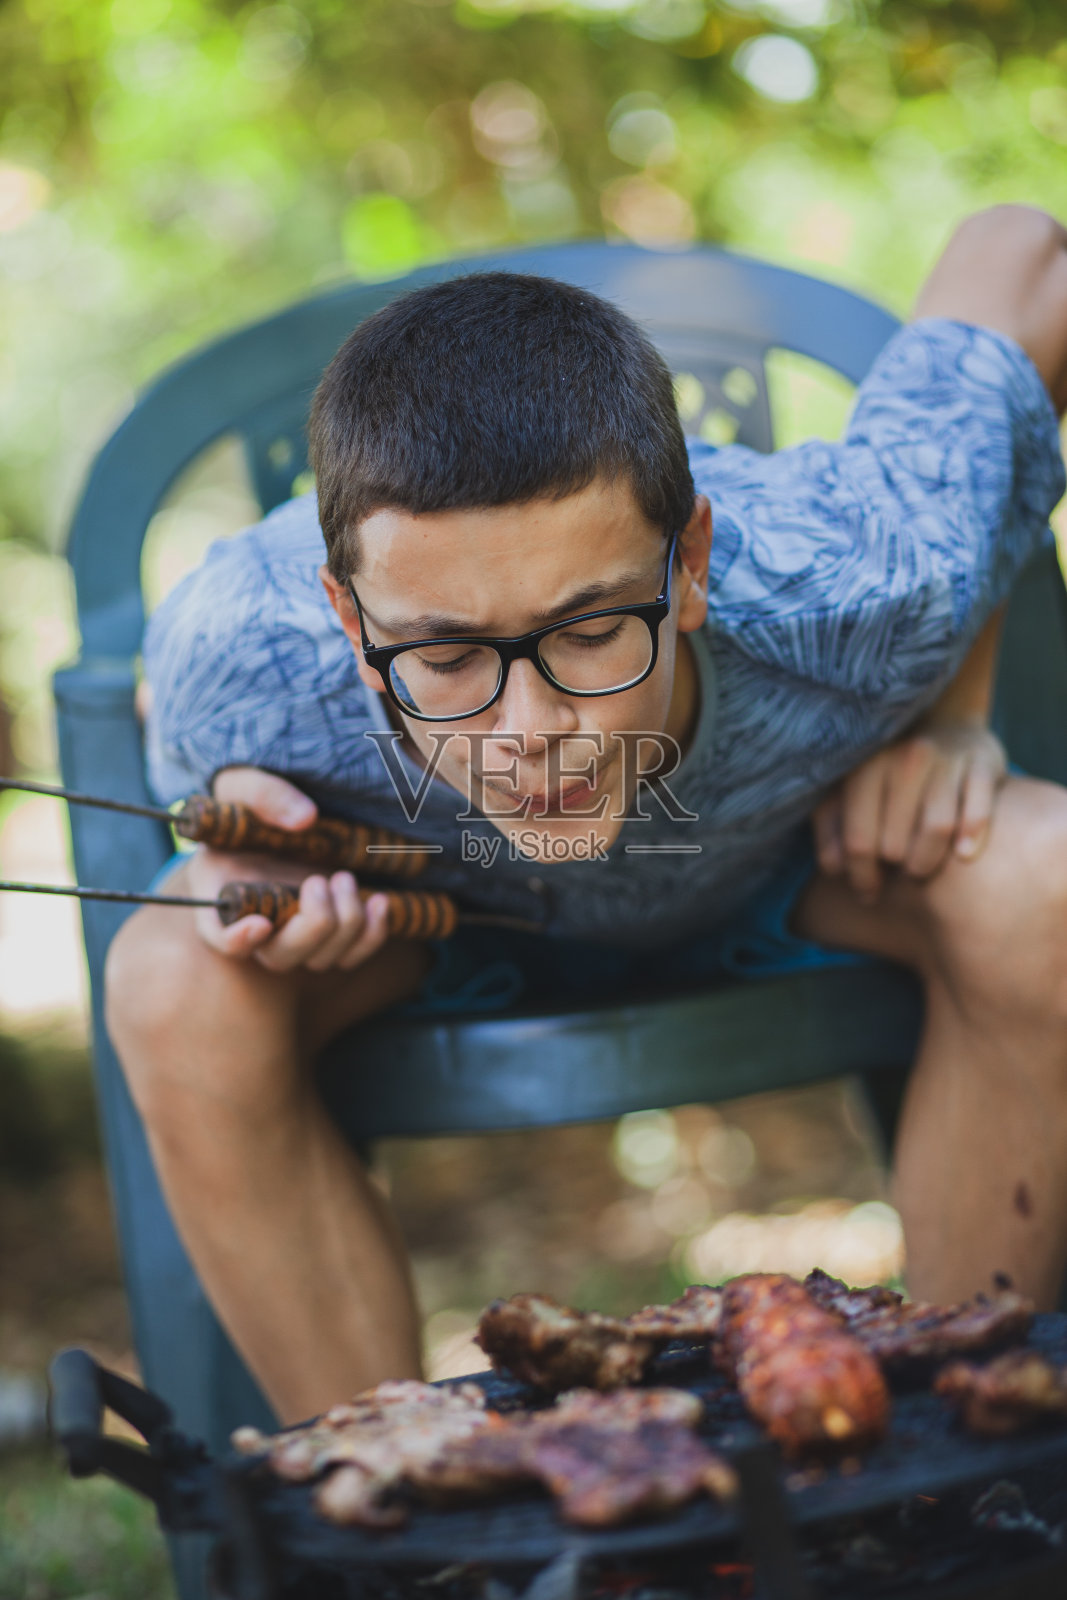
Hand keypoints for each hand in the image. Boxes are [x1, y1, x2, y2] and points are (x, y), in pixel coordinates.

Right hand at [191, 766, 391, 971]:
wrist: (280, 816)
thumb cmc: (251, 802)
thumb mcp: (246, 784)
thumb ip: (265, 795)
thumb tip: (305, 819)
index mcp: (223, 893)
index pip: (221, 937)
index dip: (237, 940)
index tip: (260, 924)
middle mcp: (258, 924)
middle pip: (281, 956)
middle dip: (312, 926)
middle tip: (320, 880)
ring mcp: (295, 933)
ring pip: (321, 959)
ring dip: (344, 925)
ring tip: (345, 877)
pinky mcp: (330, 933)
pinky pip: (352, 955)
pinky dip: (370, 935)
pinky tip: (380, 902)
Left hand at [812, 721, 1007, 902]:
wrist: (945, 725)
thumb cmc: (889, 773)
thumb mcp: (850, 792)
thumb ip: (832, 828)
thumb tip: (834, 869)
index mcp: (866, 768)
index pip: (859, 842)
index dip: (861, 877)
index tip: (868, 892)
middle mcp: (905, 759)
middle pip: (896, 844)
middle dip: (895, 871)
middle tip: (898, 875)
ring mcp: (947, 760)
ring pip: (937, 830)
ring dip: (928, 862)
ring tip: (922, 867)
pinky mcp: (984, 763)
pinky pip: (978, 813)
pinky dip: (971, 838)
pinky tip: (962, 853)